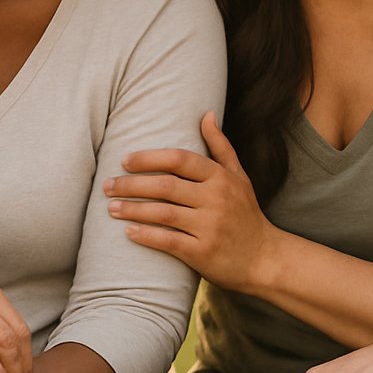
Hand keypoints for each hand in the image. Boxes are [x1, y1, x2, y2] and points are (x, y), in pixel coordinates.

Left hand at [104, 112, 278, 290]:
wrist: (265, 259)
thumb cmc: (246, 214)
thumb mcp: (239, 177)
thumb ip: (220, 146)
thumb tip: (206, 114)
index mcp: (221, 177)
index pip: (179, 160)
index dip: (149, 158)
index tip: (125, 161)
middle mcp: (216, 199)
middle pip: (165, 186)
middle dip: (131, 184)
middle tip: (107, 185)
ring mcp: (209, 227)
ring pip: (162, 213)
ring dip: (132, 209)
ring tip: (110, 207)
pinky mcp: (203, 252)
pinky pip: (168, 241)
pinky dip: (146, 235)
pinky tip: (128, 231)